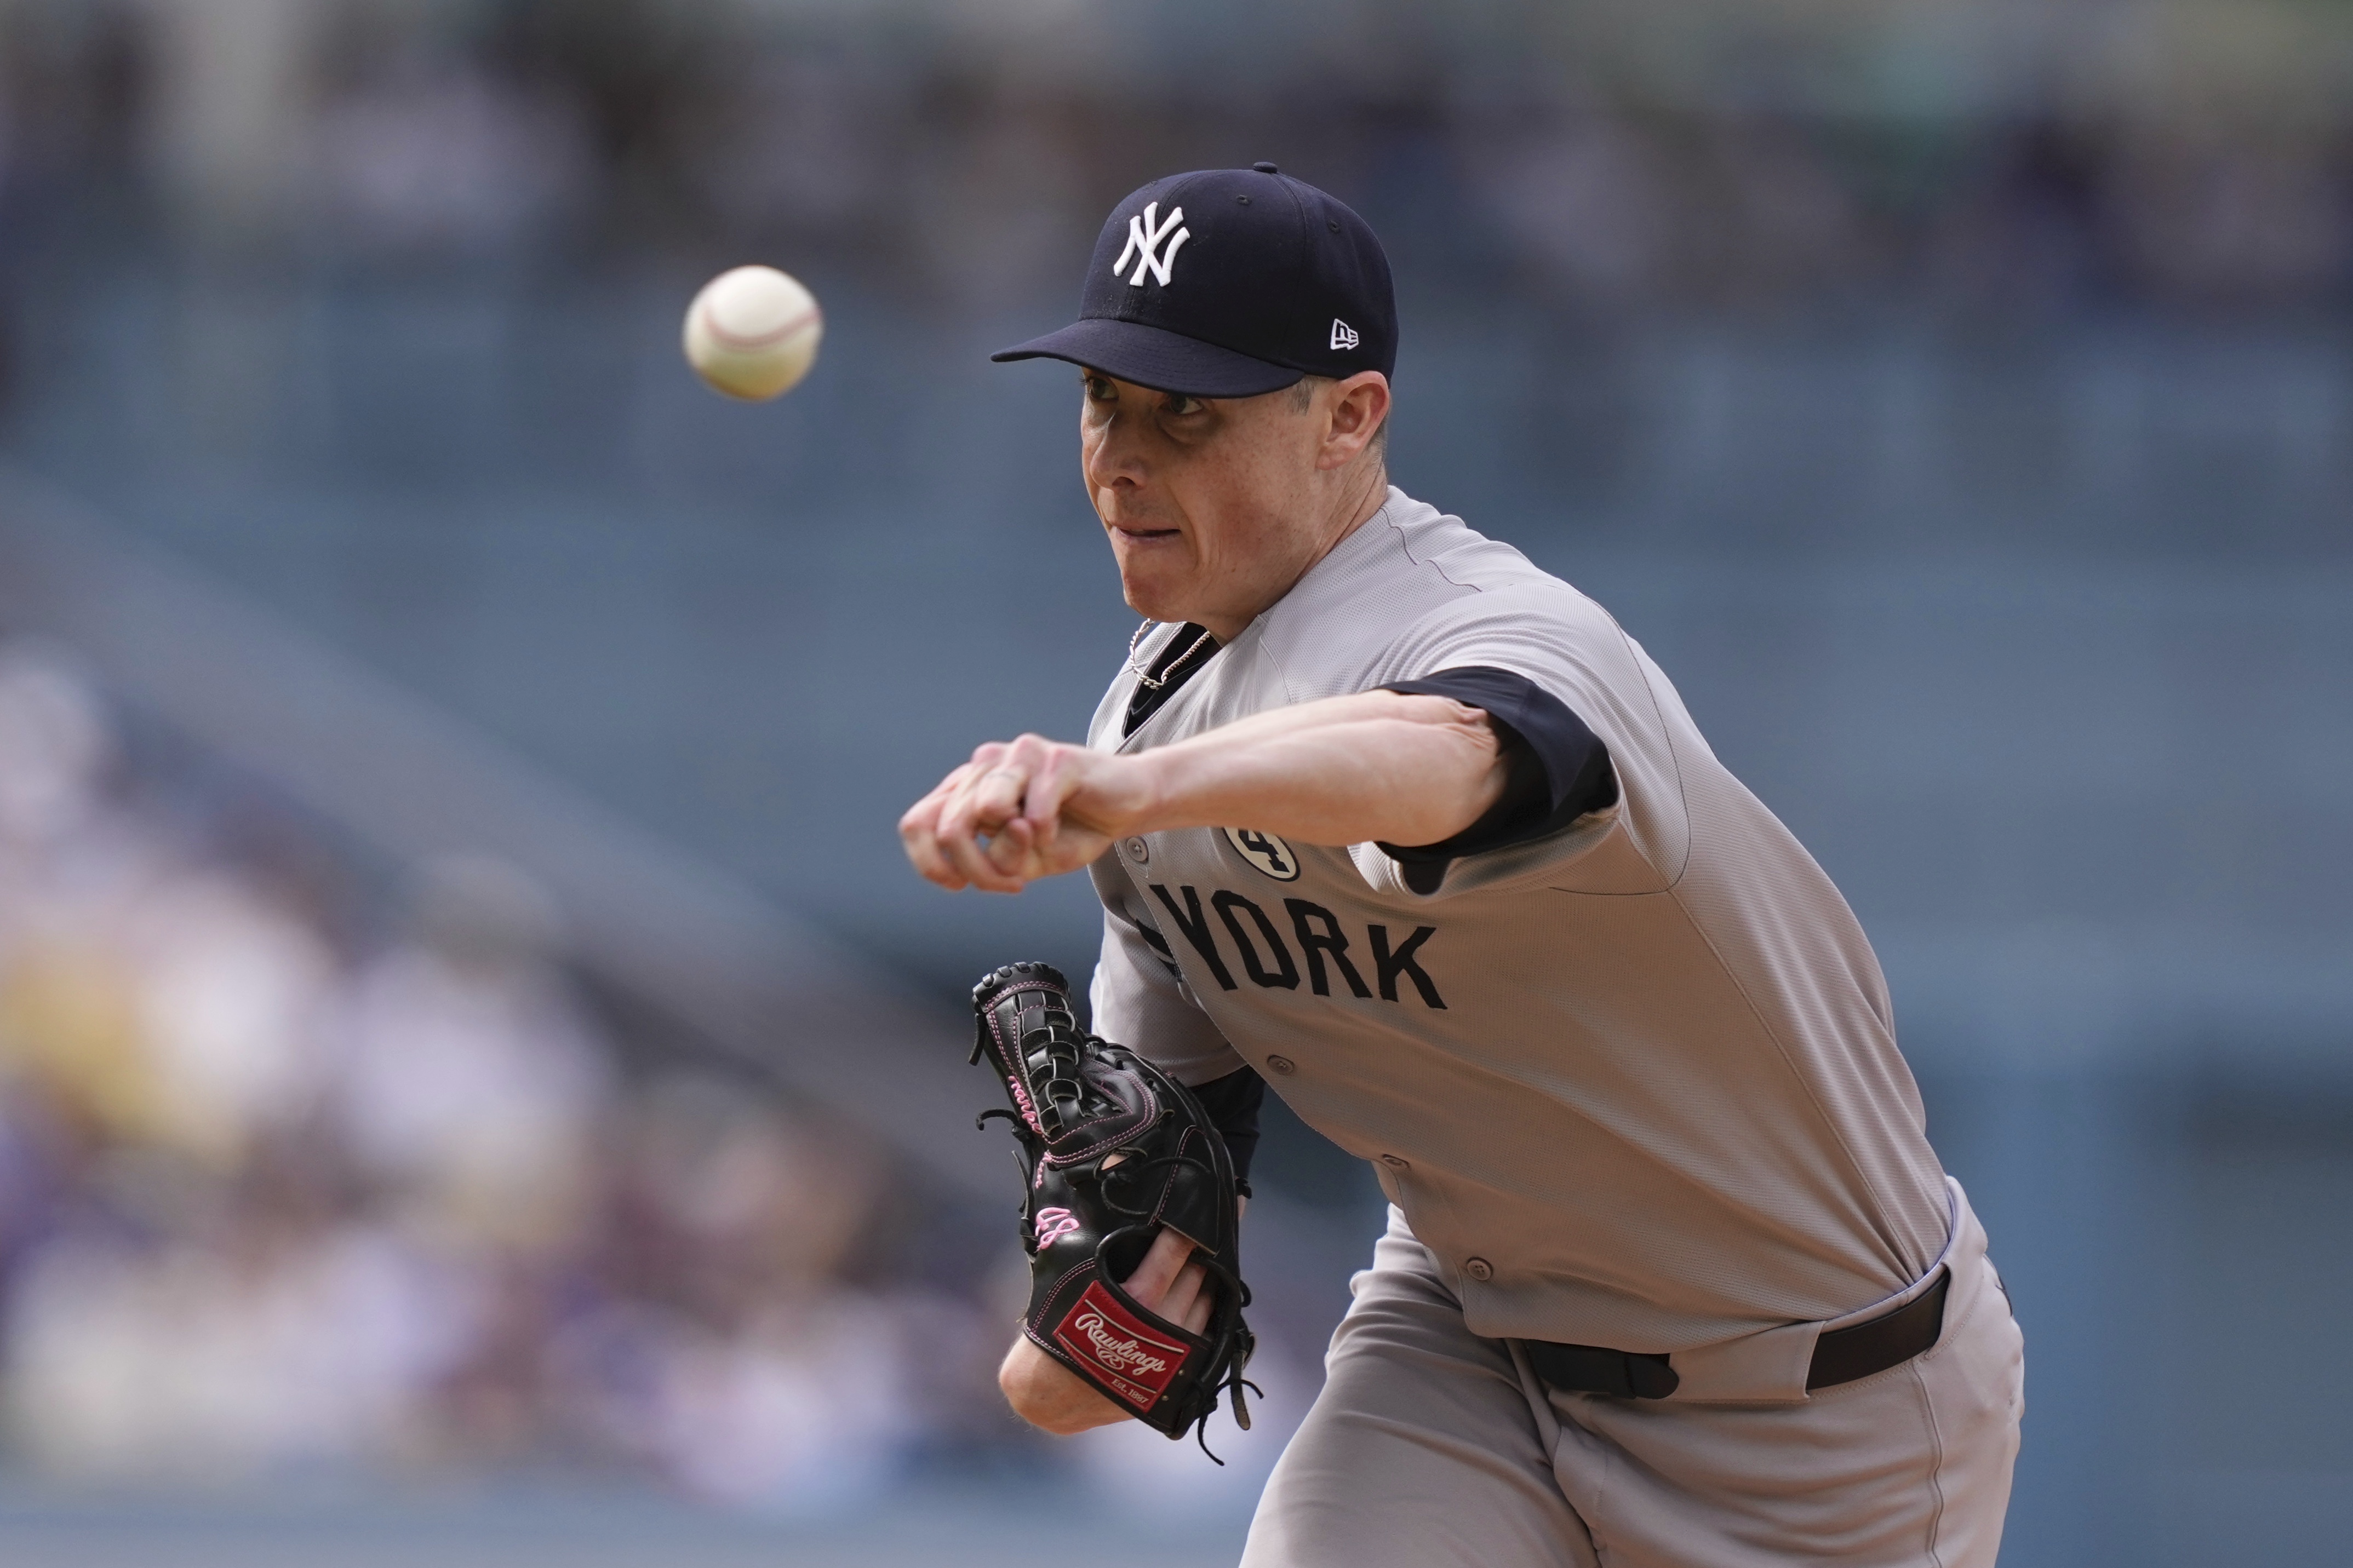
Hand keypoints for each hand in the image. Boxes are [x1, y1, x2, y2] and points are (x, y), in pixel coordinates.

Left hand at [900, 734, 1153, 893]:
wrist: (1125, 804)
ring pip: (985, 811)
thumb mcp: (1022, 861)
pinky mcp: (1054, 758)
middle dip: (979, 870)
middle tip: (1012, 884)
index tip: (959, 885)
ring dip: (1012, 850)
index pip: (918, 823)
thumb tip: (989, 841)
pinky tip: (1059, 831)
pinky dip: (1047, 835)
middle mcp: (983, 766)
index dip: (930, 863)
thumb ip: (992, 861)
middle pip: (950, 827)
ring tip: (1037, 851)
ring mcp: (1017, 756)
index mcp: (966, 788)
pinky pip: (1034, 812)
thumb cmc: (1069, 829)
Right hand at [998, 1225, 1215, 1435]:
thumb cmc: (1059, 1329)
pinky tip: (1207, 1290)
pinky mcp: (1183, 1371)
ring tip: (1211, 1253)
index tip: (1205, 1201)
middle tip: (1214, 1221)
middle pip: (1199, 1272)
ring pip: (1210, 1299)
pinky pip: (1207, 1329)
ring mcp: (1177, 1350)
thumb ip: (1105, 1251)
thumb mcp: (1073, 1283)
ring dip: (1211, 1276)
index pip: (1177, 1250)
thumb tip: (1123, 1214)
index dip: (1193, 1225)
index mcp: (1137, 1298)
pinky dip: (1208, 1307)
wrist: (1056, 1395)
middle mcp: (1163, 1323)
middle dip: (1206, 1246)